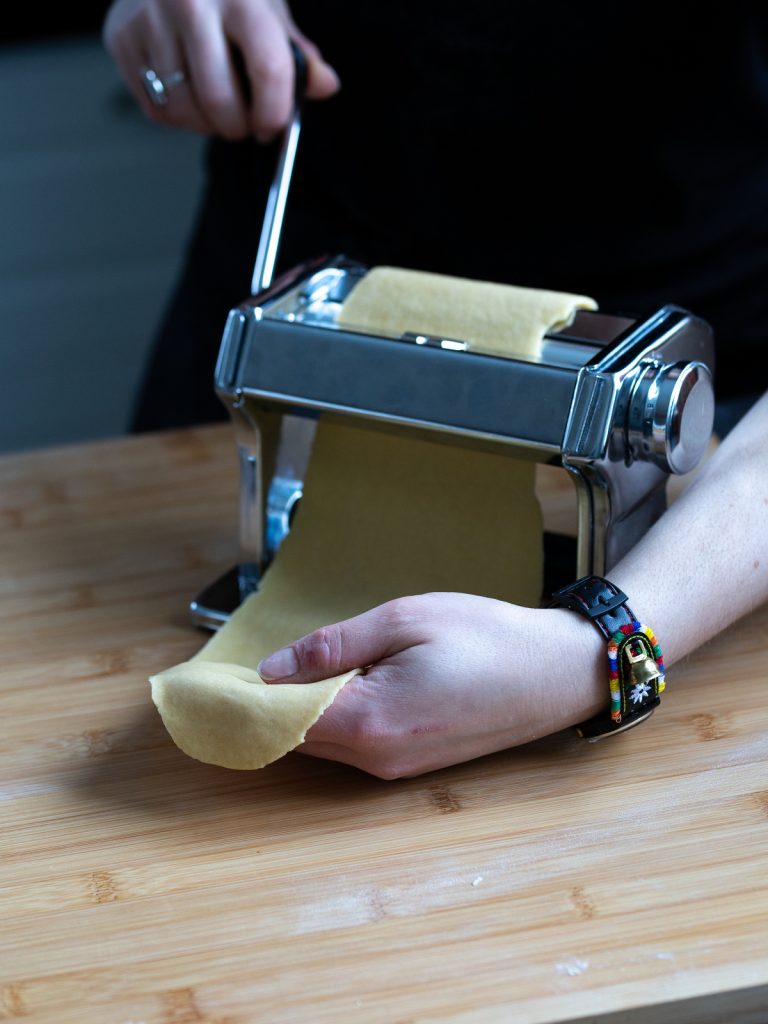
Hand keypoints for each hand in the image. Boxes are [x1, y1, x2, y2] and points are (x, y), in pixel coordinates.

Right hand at [103, 0, 339, 139]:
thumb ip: (296, 53)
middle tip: (243, 122)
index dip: (275, 113)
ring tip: (214, 105)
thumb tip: (325, 85)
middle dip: (238, 127)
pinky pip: (157, 108)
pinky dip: (177, 116)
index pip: (269, 71)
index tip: (272, 126)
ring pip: (186, 112)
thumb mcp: (267, 9)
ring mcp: (149, 18)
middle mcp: (190, 2)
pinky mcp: (121, 37)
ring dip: (206, 125)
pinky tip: (186, 93)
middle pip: (221, 102)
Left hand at [258, 593, 605, 777]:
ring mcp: (395, 767)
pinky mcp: (411, 763)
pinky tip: (334, 685)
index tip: (210, 680)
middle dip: (264, 706)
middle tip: (241, 666)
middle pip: (294, 739)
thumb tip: (270, 671)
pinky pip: (351, 745)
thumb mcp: (405, 620)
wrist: (556, 672)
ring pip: (321, 743)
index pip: (278, 723)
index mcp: (370, 721)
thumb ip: (333, 647)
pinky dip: (330, 718)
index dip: (240, 702)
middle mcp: (377, 758)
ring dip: (298, 711)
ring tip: (288, 668)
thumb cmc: (487, 637)